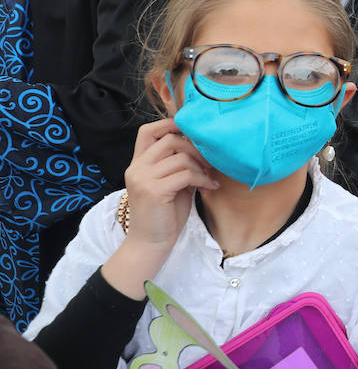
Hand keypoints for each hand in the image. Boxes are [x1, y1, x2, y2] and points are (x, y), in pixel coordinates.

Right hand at [122, 118, 216, 252]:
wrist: (151, 243)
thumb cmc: (165, 214)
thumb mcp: (172, 183)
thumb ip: (179, 164)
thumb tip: (203, 147)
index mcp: (138, 164)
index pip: (147, 131)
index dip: (170, 124)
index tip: (193, 133)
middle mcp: (136, 168)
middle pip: (170, 140)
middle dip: (195, 149)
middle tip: (209, 164)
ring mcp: (142, 179)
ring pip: (180, 158)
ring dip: (201, 167)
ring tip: (208, 179)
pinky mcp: (154, 191)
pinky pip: (186, 174)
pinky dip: (202, 178)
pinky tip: (209, 187)